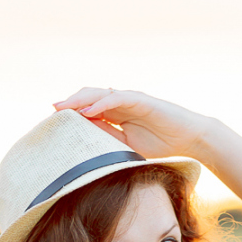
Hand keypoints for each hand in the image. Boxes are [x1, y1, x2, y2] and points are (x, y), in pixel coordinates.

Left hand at [52, 87, 214, 161]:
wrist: (189, 139)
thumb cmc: (161, 144)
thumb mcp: (128, 147)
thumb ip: (108, 140)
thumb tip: (84, 143)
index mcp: (117, 115)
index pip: (89, 110)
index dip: (71, 114)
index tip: (53, 122)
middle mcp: (121, 104)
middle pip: (89, 98)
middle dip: (70, 103)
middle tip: (52, 111)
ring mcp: (130, 100)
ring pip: (99, 94)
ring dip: (80, 99)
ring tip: (63, 107)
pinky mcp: (141, 100)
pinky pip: (117, 98)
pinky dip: (101, 103)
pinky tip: (88, 110)